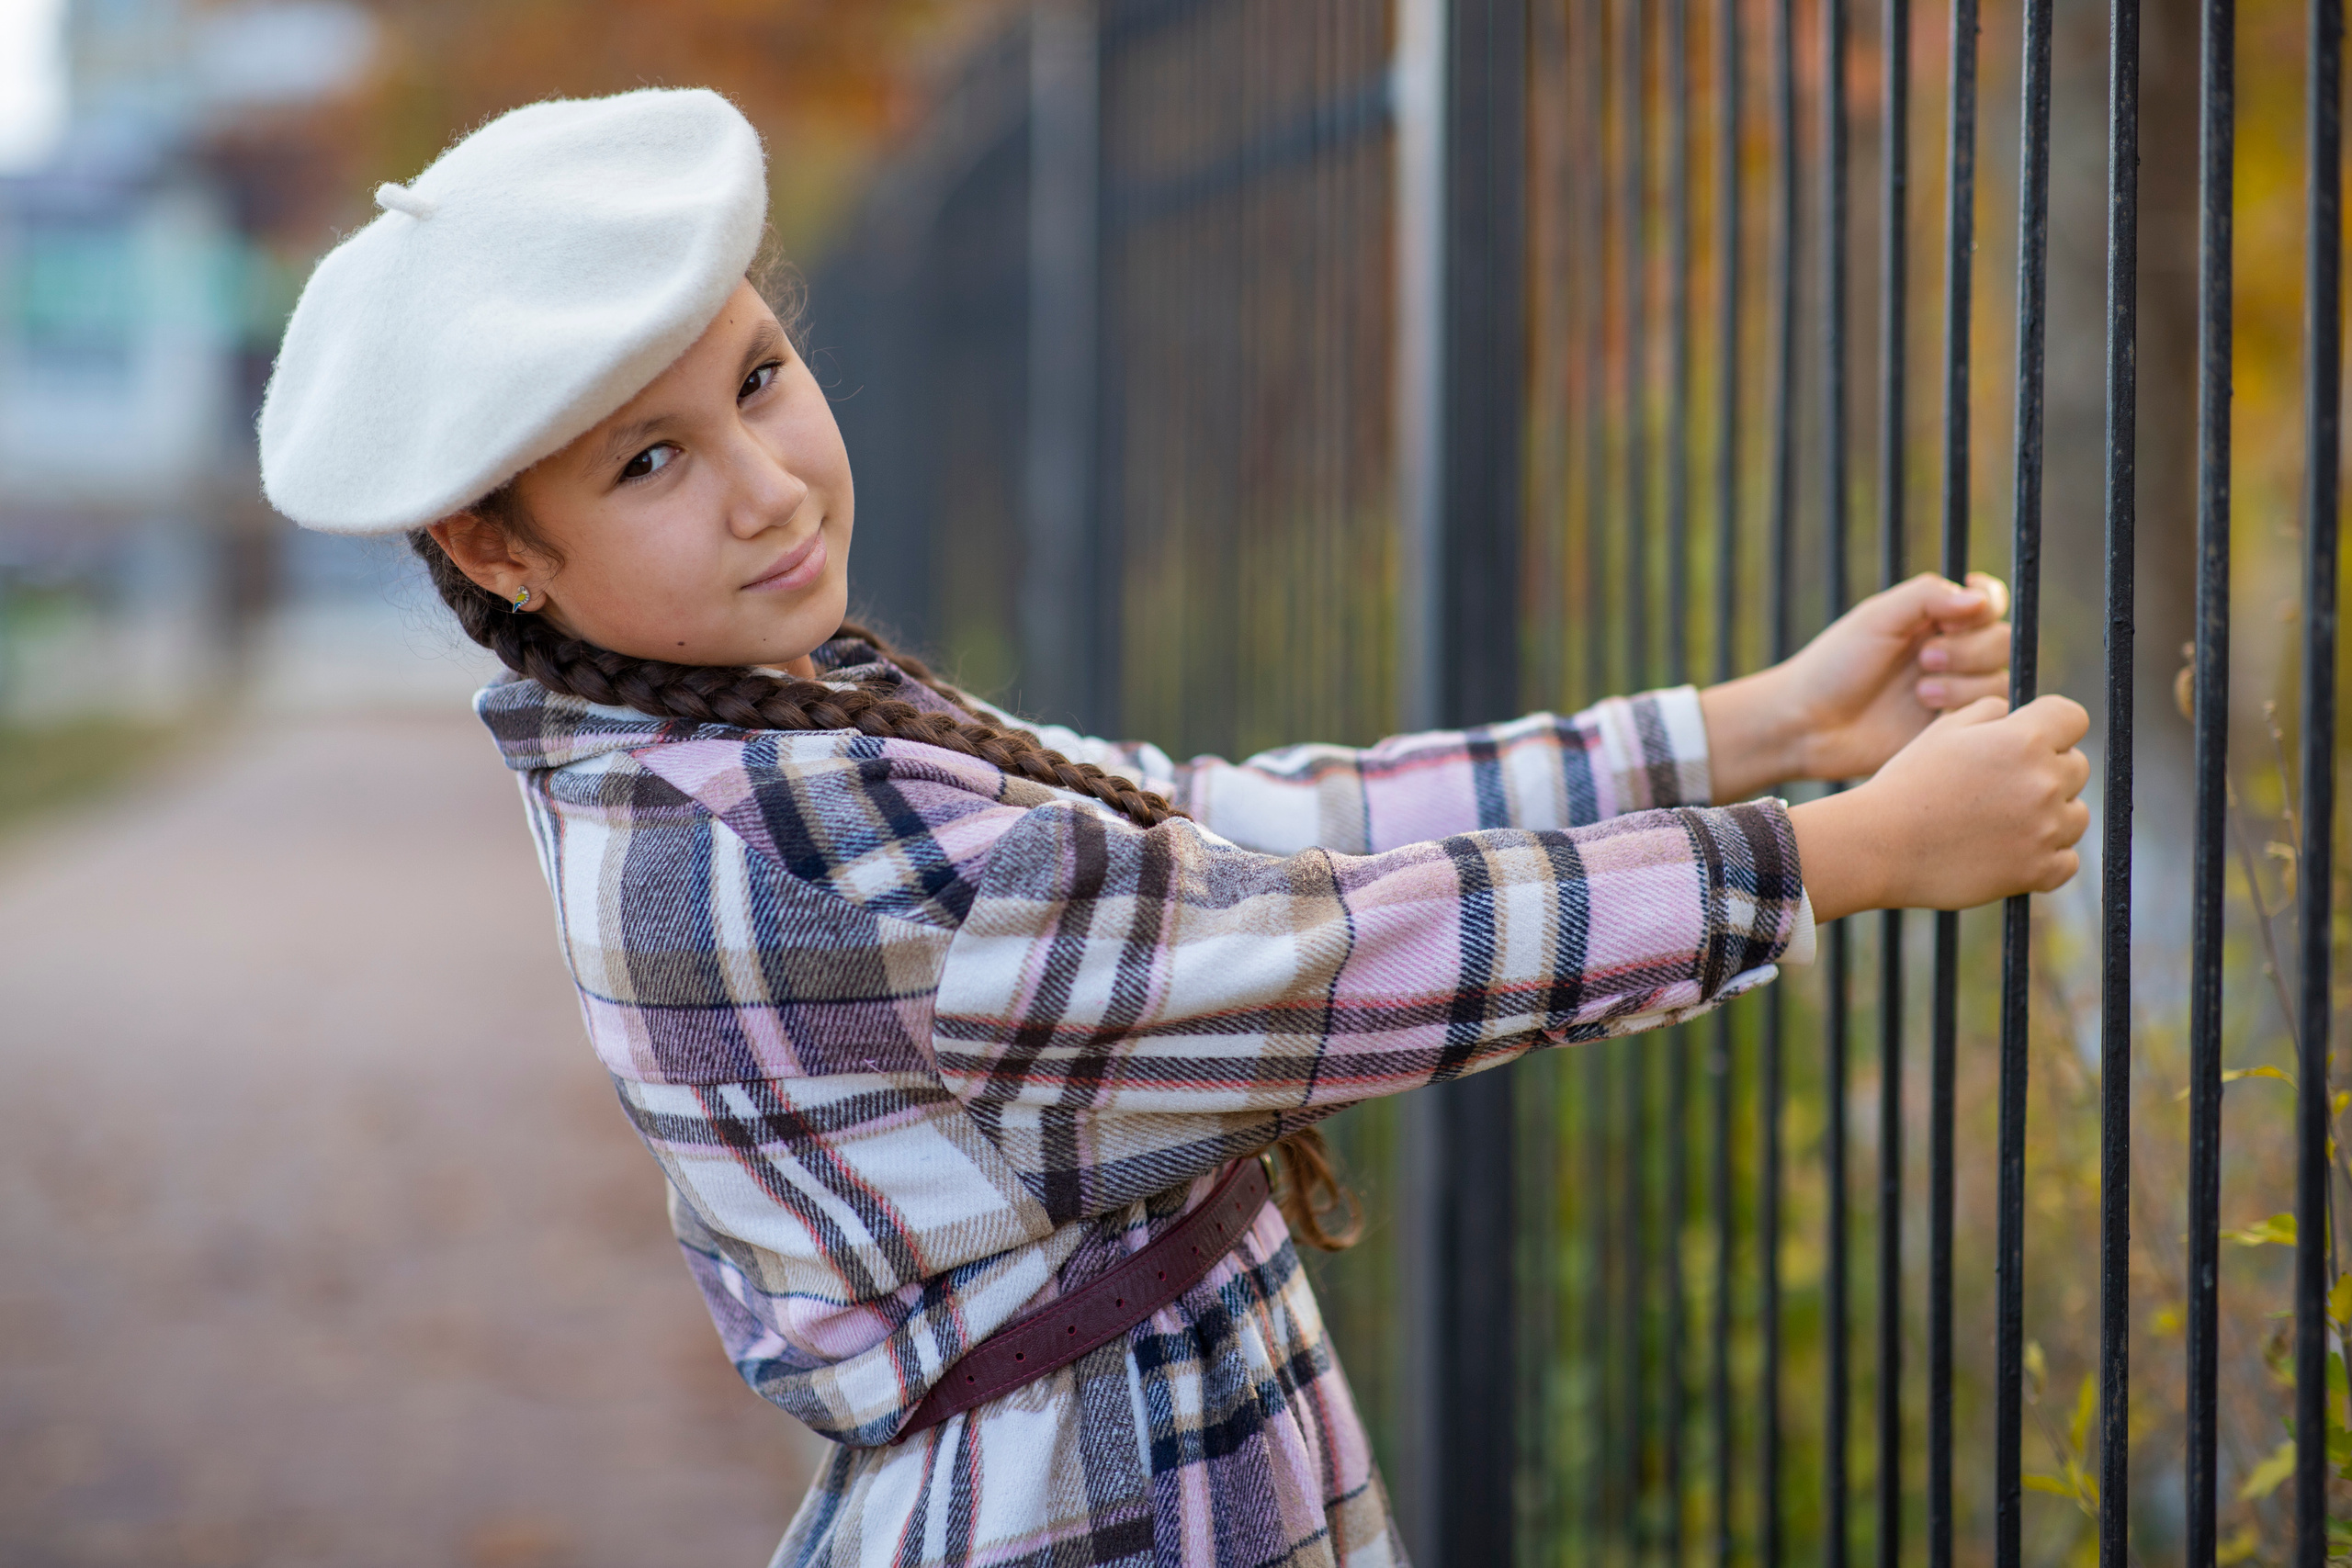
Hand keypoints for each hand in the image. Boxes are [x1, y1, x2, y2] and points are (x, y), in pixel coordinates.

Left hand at [1699, 571, 2011, 799]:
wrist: (1808, 724)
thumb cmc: (1833, 666)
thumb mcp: (1876, 618)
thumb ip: (1927, 597)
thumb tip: (1980, 597)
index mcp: (1933, 620)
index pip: (1988, 602)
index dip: (1985, 605)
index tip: (1957, 616)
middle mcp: (1950, 655)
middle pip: (2001, 640)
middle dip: (1969, 649)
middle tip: (1924, 659)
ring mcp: (1953, 694)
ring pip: (1998, 680)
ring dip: (1963, 683)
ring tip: (1920, 693)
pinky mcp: (1951, 730)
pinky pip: (1988, 717)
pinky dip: (1964, 709)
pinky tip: (1928, 713)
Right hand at [1786, 695, 2091, 919]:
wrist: (1878, 845)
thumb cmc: (1907, 785)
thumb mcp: (1941, 732)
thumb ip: (1987, 711)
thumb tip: (2014, 713)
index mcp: (2023, 739)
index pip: (2073, 718)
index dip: (2053, 726)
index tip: (2031, 739)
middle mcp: (2043, 781)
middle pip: (2077, 767)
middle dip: (2048, 770)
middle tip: (2003, 786)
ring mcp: (2044, 829)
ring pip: (2076, 814)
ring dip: (2051, 815)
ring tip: (2004, 821)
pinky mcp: (2037, 870)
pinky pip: (2067, 861)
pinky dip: (2046, 857)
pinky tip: (2011, 851)